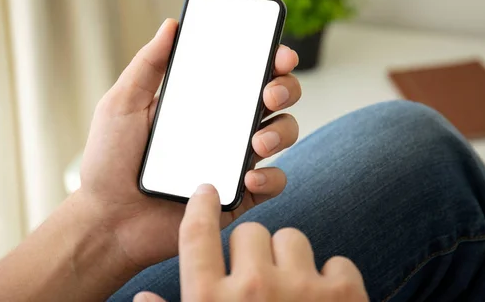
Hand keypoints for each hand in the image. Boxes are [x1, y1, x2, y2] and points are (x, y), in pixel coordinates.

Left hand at [77, 19, 301, 273]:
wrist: (107, 219)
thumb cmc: (109, 160)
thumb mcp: (122, 104)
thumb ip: (148, 65)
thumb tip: (171, 24)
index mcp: (202, 101)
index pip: (246, 72)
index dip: (271, 59)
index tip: (280, 54)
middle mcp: (224, 126)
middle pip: (274, 99)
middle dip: (285, 89)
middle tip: (268, 95)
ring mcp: (233, 159)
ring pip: (282, 135)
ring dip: (281, 131)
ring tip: (258, 142)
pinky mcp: (237, 194)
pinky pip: (273, 183)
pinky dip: (270, 178)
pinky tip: (247, 178)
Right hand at [135, 185, 368, 301]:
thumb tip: (140, 296)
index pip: (196, 235)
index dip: (200, 207)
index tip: (206, 191)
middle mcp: (252, 288)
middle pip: (250, 232)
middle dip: (253, 251)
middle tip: (258, 279)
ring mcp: (300, 289)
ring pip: (292, 238)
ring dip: (291, 260)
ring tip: (291, 292)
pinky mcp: (344, 295)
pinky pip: (336, 261)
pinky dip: (332, 280)